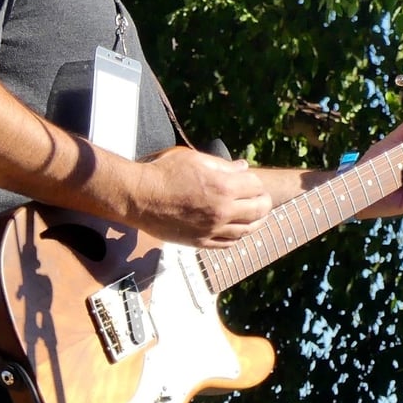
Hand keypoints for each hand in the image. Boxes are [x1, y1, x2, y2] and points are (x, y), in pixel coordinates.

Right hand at [131, 146, 272, 247]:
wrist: (139, 196)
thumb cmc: (163, 172)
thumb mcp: (194, 158)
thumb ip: (222, 165)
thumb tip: (243, 167)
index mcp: (223, 186)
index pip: (256, 186)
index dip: (256, 182)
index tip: (251, 181)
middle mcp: (222, 210)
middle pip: (259, 210)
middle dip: (263, 203)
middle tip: (262, 199)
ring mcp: (212, 228)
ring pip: (247, 230)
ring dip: (256, 222)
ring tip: (255, 216)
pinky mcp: (200, 242)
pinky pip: (228, 243)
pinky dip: (237, 237)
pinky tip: (237, 230)